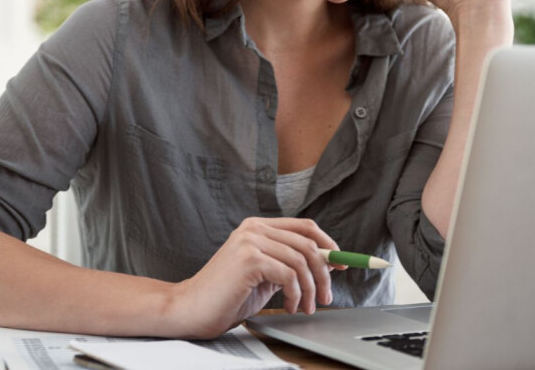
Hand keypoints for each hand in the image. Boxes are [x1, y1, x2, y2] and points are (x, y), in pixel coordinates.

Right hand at [167, 217, 345, 338]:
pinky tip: (288, 307)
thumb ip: (289, 264)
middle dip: (324, 273)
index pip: (305, 227)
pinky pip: (290, 275)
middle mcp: (254, 228)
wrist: (192, 308)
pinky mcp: (249, 259)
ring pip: (302, 261)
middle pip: (308, 244)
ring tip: (304, 307)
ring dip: (310, 290)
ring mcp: (251, 241)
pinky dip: (296, 295)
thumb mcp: (265, 275)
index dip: (329, 244)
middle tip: (326, 297)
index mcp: (258, 226)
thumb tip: (327, 262)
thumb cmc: (227, 295)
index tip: (342, 264)